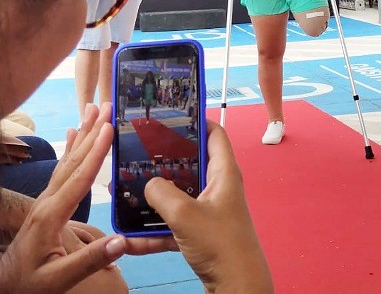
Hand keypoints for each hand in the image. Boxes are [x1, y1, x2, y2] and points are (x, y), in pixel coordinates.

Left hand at [0, 104, 130, 292]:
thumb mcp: (59, 279)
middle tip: (105, 107)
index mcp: (52, 215)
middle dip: (91, 131)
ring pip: (67, 160)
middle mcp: (48, 200)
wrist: (7, 286)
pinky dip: (70, 147)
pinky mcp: (48, 201)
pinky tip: (75, 133)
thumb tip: (121, 241)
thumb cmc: (33, 283)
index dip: (95, 152)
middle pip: (74, 160)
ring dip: (82, 133)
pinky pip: (62, 168)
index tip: (108, 128)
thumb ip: (89, 260)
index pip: (79, 178)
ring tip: (92, 109)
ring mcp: (46, 198)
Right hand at [144, 122, 272, 292]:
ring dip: (156, 198)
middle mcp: (218, 187)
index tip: (172, 117)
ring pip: (179, 196)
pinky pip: (174, 225)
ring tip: (129, 191)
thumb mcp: (185, 214)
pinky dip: (155, 231)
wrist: (236, 285)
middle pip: (191, 164)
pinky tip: (128, 239)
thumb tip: (149, 184)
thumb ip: (162, 194)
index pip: (215, 134)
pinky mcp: (201, 233)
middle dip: (166, 161)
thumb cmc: (219, 242)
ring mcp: (210, 210)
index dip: (197, 122)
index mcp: (224, 172)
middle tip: (141, 154)